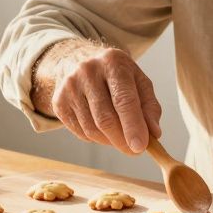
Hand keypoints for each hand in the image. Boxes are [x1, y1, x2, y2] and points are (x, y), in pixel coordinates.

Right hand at [36, 41, 161, 154]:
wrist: (80, 61)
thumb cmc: (116, 76)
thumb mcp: (139, 81)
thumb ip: (150, 107)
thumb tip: (154, 134)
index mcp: (113, 62)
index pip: (123, 99)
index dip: (133, 126)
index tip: (141, 147)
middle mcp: (87, 71)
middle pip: (105, 118)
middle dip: (122, 140)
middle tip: (135, 151)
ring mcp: (69, 87)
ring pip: (92, 129)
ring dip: (110, 141)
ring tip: (120, 136)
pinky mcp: (59, 102)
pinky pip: (80, 132)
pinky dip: (96, 138)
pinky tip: (103, 129)